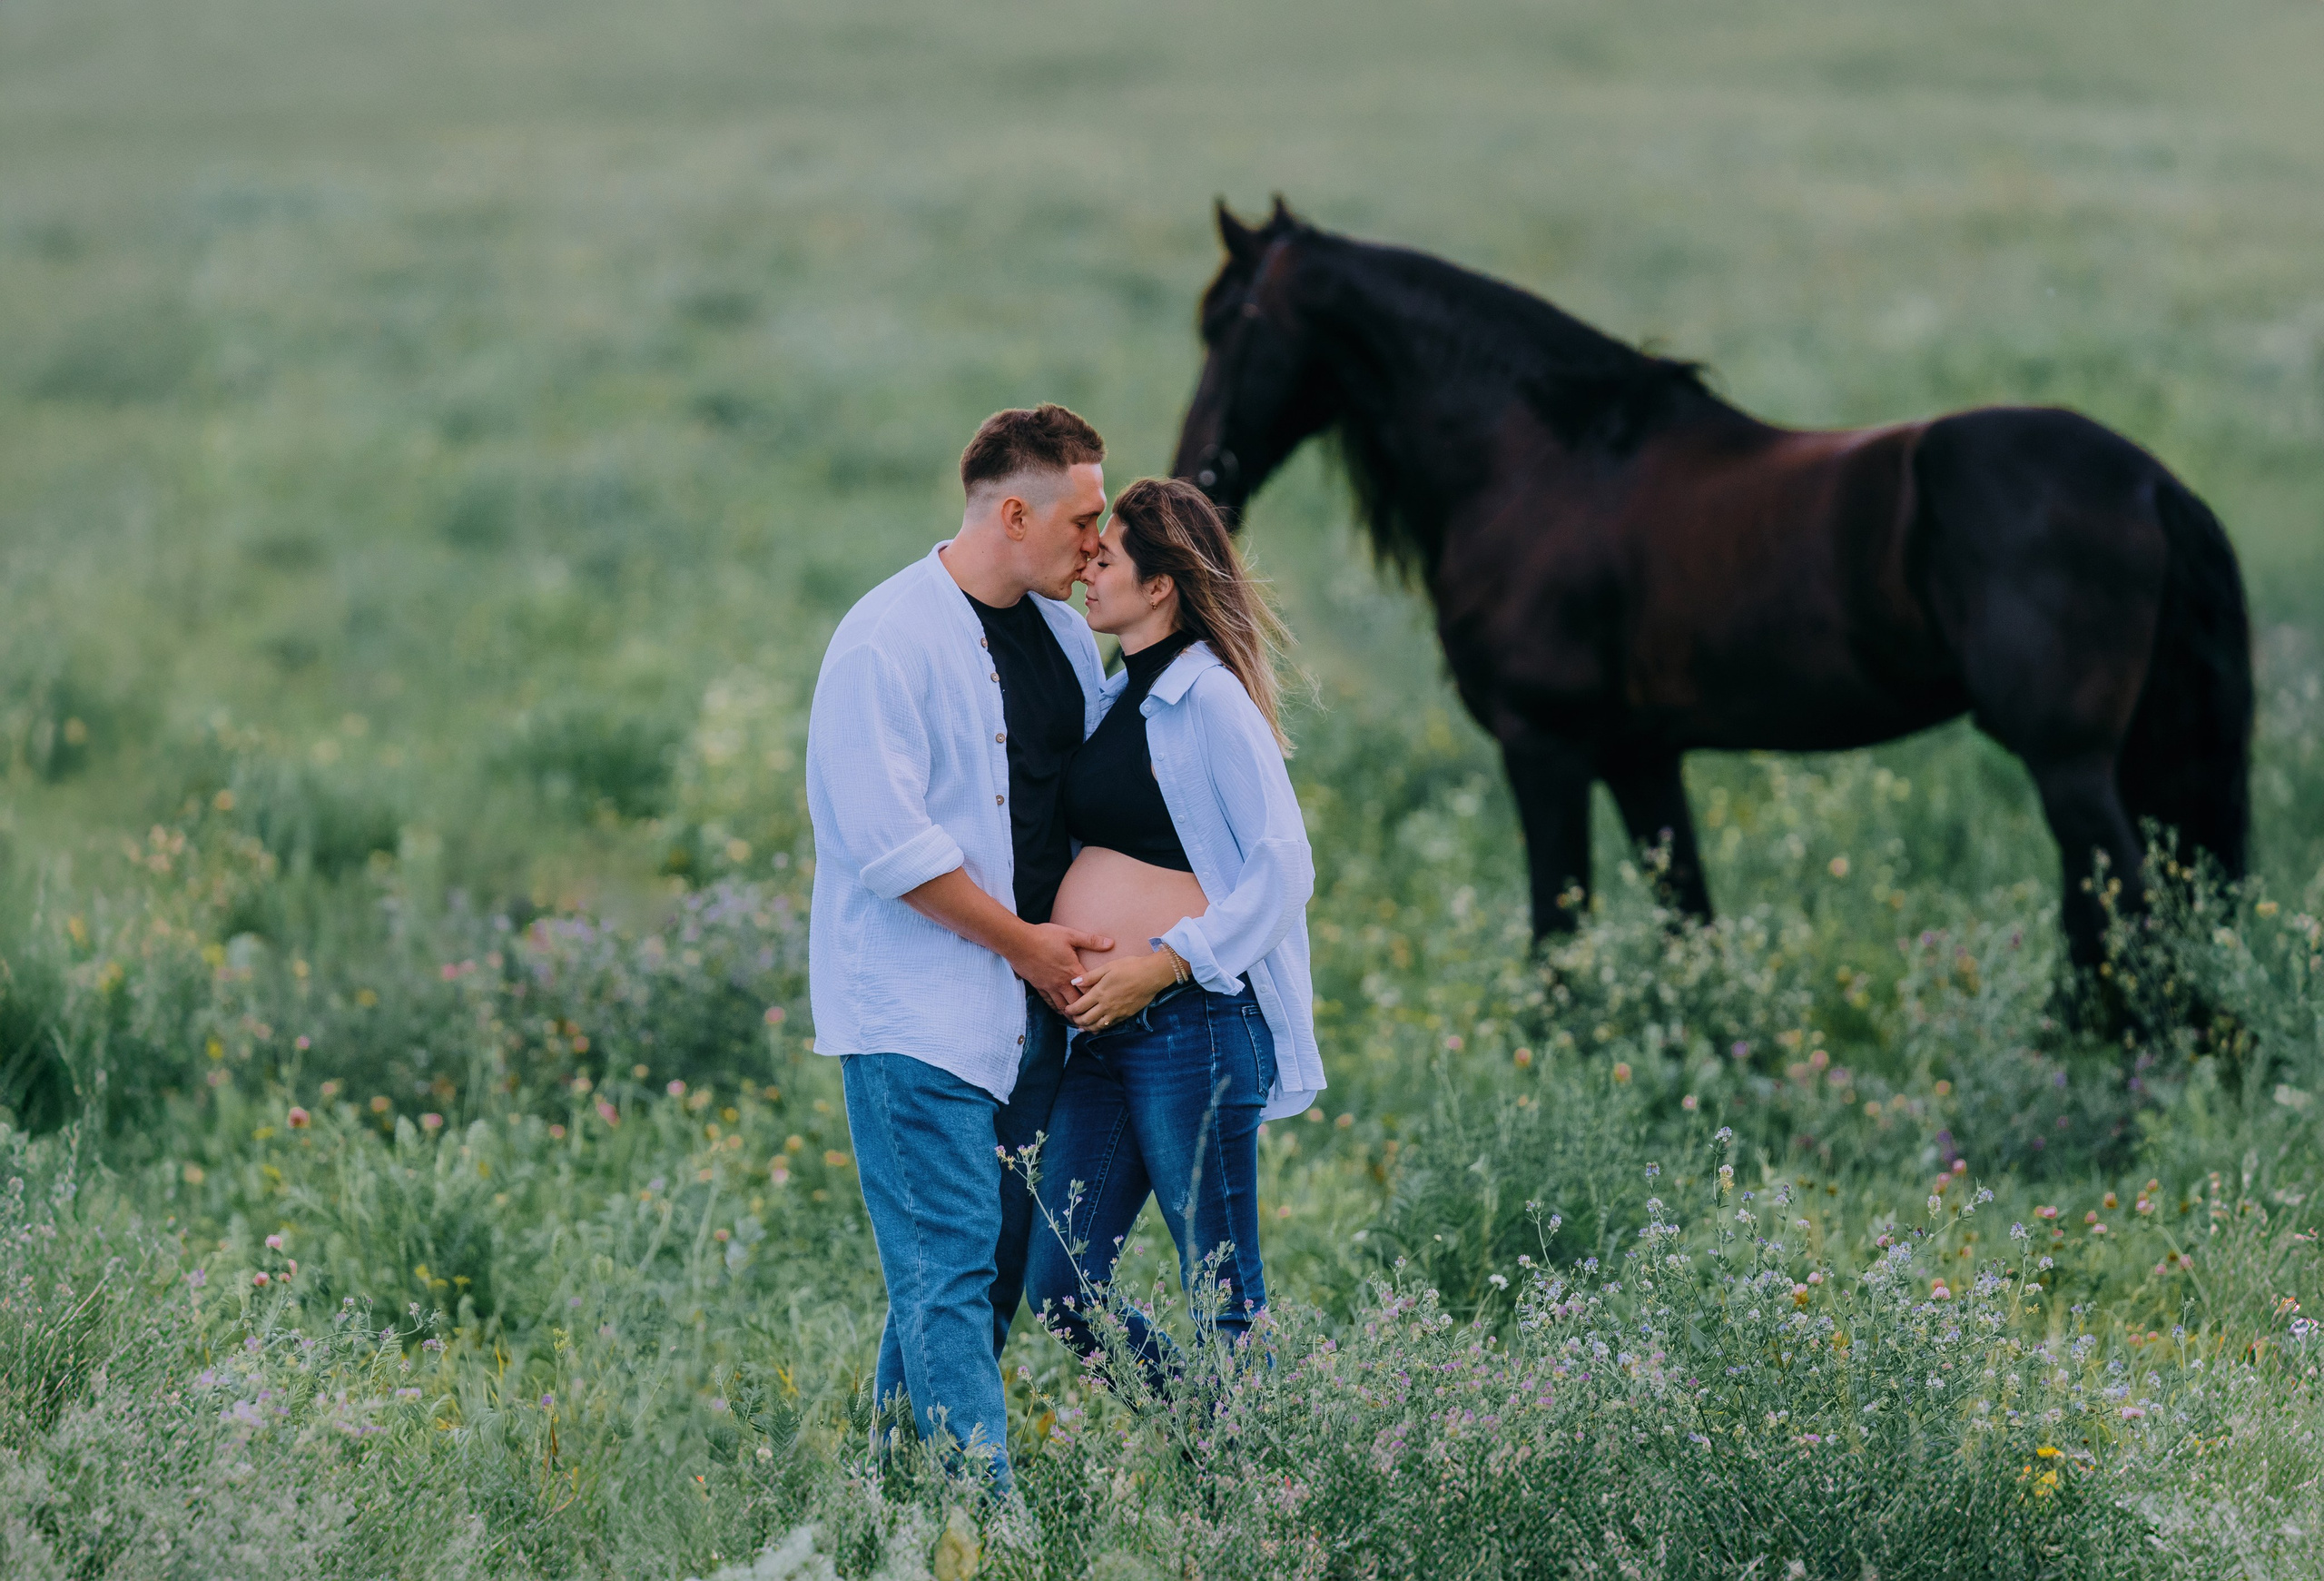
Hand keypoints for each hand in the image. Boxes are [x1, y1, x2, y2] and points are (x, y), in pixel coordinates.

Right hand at [1010, 922, 1113, 1010]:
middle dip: (1085, 1012)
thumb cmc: (1044, 936)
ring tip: (1079, 1020)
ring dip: (1071, 1013)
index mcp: (1072, 971)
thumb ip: (1091, 941)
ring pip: (1062, 1006)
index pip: (1089, 990)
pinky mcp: (1038, 986)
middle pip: (1076, 1003)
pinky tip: (1060, 1010)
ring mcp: (1049, 986)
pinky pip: (1049, 1001)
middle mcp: (1061, 982)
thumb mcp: (1070, 935)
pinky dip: (1056, 1008)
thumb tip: (1111, 943)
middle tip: (1093, 1020)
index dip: (1098, 998)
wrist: (1018, 942)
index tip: (1106, 1004)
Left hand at [1064, 949, 1179, 1031]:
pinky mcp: (1126, 1015)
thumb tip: (1073, 981)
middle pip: (1086, 1019)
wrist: (1152, 975)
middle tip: (1072, 1019)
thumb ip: (1090, 976)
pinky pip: (1110, 1025)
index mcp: (1100, 992)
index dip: (1071, 1010)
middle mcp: (1106, 1005)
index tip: (1066, 1009)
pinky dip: (1101, 1028)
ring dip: (1087, 1027)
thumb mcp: (1108, 967)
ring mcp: (1116, 1012)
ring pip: (1097, 1026)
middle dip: (1077, 1020)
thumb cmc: (1130, 967)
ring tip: (1082, 1026)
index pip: (1079, 1006)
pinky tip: (1098, 1026)